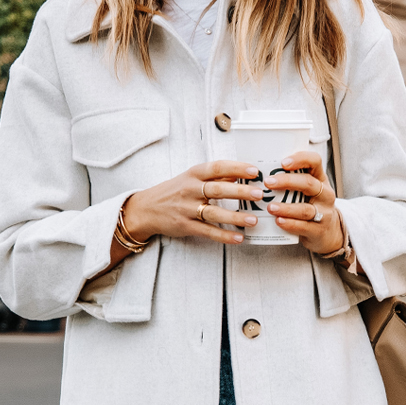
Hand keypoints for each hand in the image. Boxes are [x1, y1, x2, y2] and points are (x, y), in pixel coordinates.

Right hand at [123, 160, 261, 248]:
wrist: (146, 209)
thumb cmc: (173, 192)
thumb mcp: (191, 178)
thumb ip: (214, 177)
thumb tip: (239, 173)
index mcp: (193, 174)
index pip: (217, 168)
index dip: (237, 168)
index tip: (254, 171)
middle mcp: (190, 190)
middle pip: (218, 190)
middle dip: (240, 192)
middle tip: (259, 194)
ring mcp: (187, 209)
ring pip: (214, 213)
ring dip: (235, 217)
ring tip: (253, 220)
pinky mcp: (185, 226)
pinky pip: (207, 232)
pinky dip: (224, 236)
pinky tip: (238, 237)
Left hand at [264, 149, 346, 256]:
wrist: (329, 232)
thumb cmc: (311, 205)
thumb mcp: (307, 190)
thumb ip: (291, 180)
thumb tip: (259, 172)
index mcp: (320, 179)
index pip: (315, 161)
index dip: (300, 159)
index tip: (282, 163)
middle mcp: (325, 194)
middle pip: (308, 184)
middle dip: (287, 181)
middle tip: (268, 182)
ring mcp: (324, 213)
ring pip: (305, 209)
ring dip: (286, 207)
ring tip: (270, 207)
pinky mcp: (319, 230)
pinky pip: (304, 226)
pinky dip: (290, 224)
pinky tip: (278, 221)